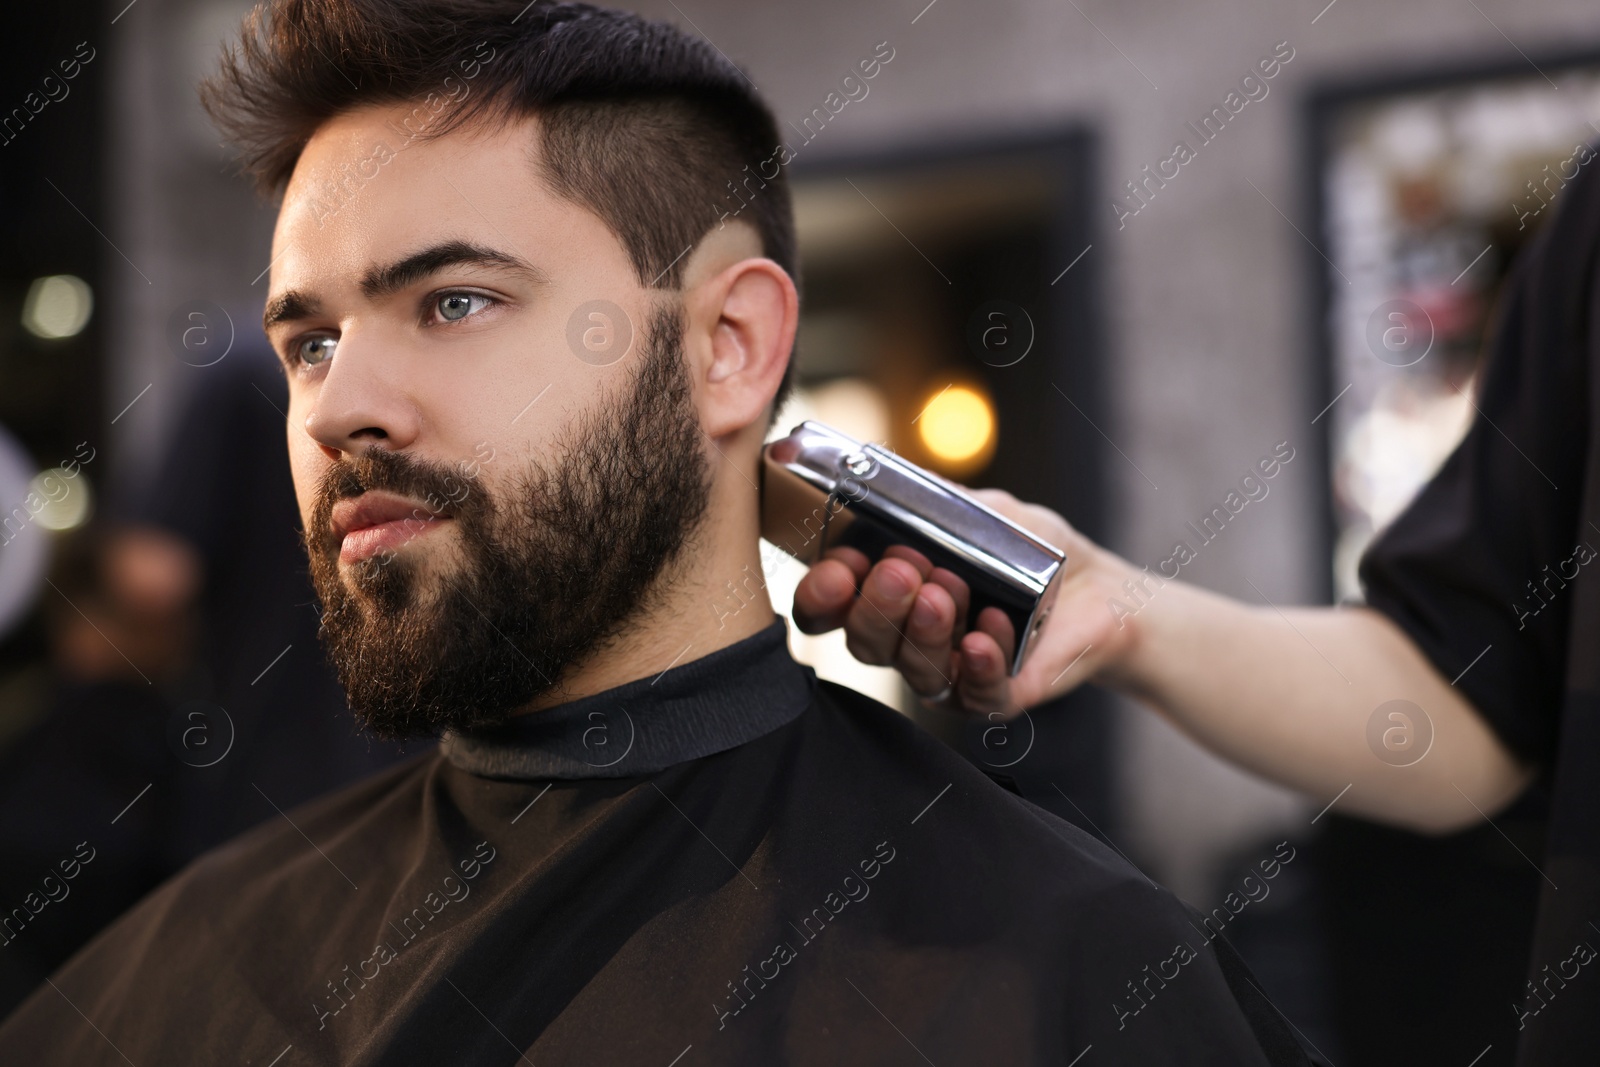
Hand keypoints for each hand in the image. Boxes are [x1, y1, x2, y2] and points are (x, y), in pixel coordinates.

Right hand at [791, 488, 1143, 718]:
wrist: (1098, 586)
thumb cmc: (1031, 548)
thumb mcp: (981, 509)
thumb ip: (932, 501)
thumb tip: (880, 476)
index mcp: (887, 590)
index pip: (829, 606)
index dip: (822, 594)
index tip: (839, 569)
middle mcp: (906, 637)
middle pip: (862, 642)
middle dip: (875, 607)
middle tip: (902, 571)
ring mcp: (947, 673)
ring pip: (912, 671)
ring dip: (924, 632)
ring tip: (947, 593)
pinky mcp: (992, 697)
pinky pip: (973, 694)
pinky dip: (978, 664)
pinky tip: (988, 634)